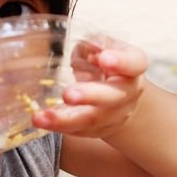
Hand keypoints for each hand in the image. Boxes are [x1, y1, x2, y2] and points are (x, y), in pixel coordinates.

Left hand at [32, 38, 147, 138]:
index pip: (134, 63)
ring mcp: (115, 116)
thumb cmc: (105, 64)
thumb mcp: (101, 47)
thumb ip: (93, 45)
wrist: (119, 97)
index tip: (104, 59)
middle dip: (89, 96)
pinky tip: (43, 122)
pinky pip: (79, 131)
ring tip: (41, 117)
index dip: (121, 61)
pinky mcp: (99, 130)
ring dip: (65, 120)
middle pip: (112, 97)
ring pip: (92, 120)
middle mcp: (128, 94)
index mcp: (133, 68)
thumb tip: (90, 46)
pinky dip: (59, 127)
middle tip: (68, 94)